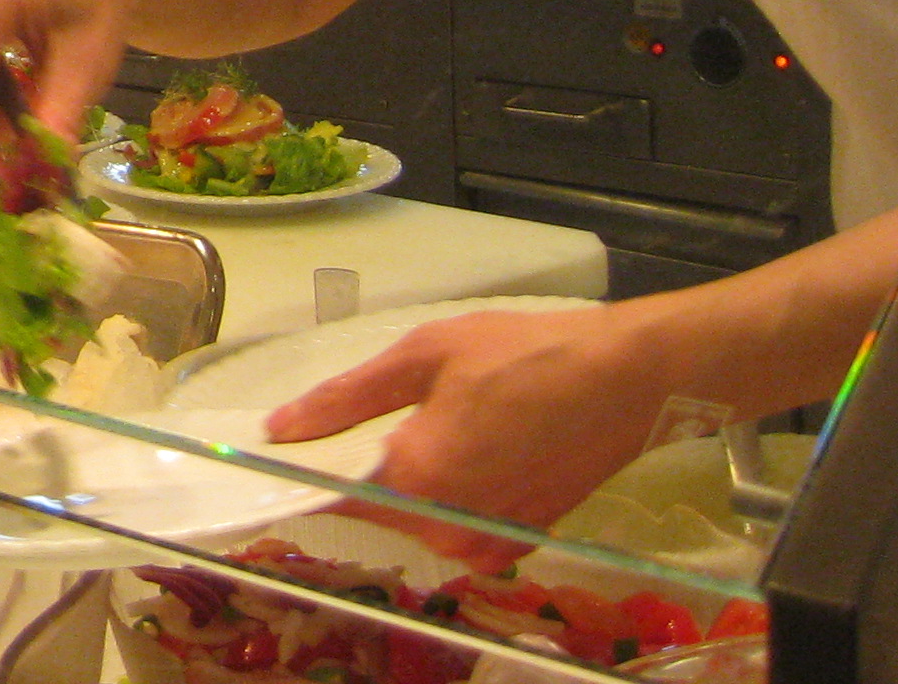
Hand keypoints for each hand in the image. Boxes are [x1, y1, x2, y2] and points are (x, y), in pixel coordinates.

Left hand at [263, 301, 682, 562]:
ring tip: (416, 426)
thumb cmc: (525, 355)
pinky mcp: (519, 541)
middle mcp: (450, 526)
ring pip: (414, 519)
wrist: (628, 380)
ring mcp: (488, 542)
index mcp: (419, 479)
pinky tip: (458, 450)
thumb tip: (280, 429)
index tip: (270, 458)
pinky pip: (456, 527)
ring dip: (402, 483)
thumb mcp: (423, 356)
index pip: (331, 498)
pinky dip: (445, 496)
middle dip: (352, 472)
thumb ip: (346, 399)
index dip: (298, 477)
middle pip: (372, 509)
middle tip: (347, 423)